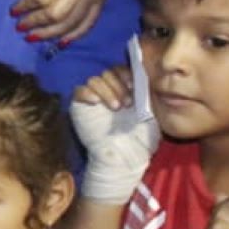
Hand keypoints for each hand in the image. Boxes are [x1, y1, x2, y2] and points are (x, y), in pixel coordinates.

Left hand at [9, 0, 122, 43]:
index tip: (13, 11)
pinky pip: (89, 22)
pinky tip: (61, 42)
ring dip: (51, 33)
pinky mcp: (102, 0)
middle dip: (36, 23)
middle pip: (58, 13)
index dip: (26, 6)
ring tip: (34, 37)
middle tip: (20, 28)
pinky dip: (75, 34)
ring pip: (72, 22)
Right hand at [71, 63, 159, 203]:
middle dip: (118, 84)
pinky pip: (78, 90)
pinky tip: (96, 102)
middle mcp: (109, 91)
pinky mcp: (80, 106)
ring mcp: (94, 98)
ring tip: (116, 107)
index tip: (134, 86)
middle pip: (108, 72)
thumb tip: (148, 76)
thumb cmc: (140, 139)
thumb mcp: (149, 113)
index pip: (121, 70)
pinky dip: (87, 93)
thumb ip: (146, 94)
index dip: (127, 74)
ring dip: (107, 90)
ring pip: (95, 79)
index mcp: (125, 90)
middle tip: (127, 103)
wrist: (125, 158)